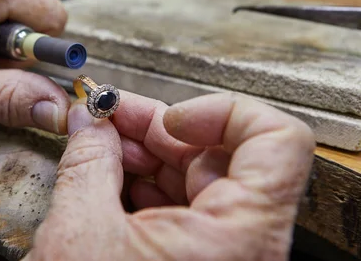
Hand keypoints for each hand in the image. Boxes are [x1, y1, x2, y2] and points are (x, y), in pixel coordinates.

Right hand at [26, 91, 314, 259]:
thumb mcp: (81, 237)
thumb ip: (89, 163)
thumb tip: (89, 122)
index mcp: (242, 240)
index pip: (279, 141)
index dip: (225, 114)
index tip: (172, 119)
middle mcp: (244, 245)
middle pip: (222, 154)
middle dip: (158, 127)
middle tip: (107, 115)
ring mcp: (221, 253)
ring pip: (196, 177)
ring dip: (145, 152)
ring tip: (97, 144)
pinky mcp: (196, 260)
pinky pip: (178, 205)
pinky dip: (142, 183)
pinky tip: (105, 174)